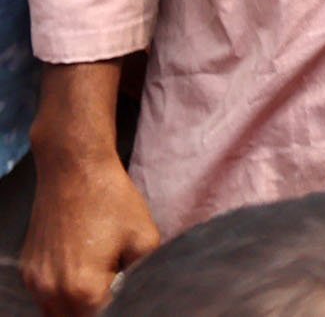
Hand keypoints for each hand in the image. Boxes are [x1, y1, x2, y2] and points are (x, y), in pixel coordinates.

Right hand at [26, 151, 152, 316]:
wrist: (73, 171)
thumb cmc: (111, 200)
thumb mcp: (145, 238)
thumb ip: (143, 274)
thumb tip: (142, 291)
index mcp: (82, 288)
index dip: (122, 308)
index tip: (130, 294)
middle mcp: (52, 290)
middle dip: (99, 309)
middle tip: (117, 287)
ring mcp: (35, 281)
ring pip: (58, 312)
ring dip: (79, 306)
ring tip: (101, 282)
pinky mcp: (29, 270)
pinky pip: (45, 296)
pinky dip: (63, 294)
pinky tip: (82, 273)